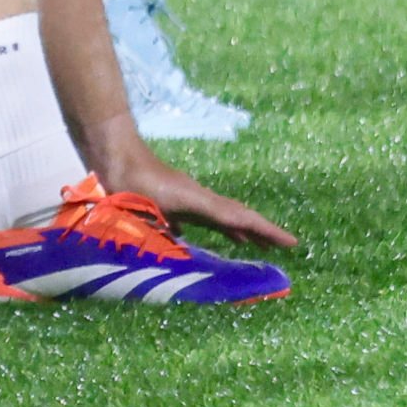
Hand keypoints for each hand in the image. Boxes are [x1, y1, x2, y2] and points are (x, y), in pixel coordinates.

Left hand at [111, 143, 294, 250]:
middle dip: (260, 232)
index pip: (240, 218)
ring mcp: (187, 198)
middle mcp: (199, 199)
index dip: (266, 231)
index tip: (292, 242)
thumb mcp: (148, 208)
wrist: (114, 153)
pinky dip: (213, 229)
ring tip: (252, 246)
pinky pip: (201, 218)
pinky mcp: (173, 200)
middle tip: (283, 248)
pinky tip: (208, 242)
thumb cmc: (130, 180)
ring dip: (238, 231)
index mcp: (199, 202)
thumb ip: (165, 229)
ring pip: (220, 217)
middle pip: (237, 216)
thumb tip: (182, 254)